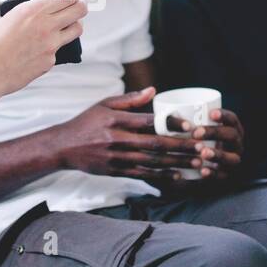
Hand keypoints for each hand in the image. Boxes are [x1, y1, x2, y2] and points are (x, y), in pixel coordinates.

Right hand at [0, 0, 87, 99]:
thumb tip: (0, 3)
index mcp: (33, 10)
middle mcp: (47, 25)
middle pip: (81, 9)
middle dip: (80, 3)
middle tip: (75, 3)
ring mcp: (51, 45)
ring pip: (77, 29)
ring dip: (74, 24)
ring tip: (65, 23)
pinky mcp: (49, 62)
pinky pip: (59, 49)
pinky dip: (54, 46)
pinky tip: (42, 46)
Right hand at [52, 87, 229, 182]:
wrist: (63, 147)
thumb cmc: (86, 122)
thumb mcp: (104, 104)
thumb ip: (130, 99)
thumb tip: (154, 90)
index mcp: (116, 120)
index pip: (148, 122)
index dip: (171, 124)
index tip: (190, 127)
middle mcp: (117, 140)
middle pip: (155, 144)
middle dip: (181, 147)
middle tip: (202, 147)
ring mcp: (117, 158)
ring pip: (152, 162)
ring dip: (177, 163)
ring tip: (197, 163)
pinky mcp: (116, 171)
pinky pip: (143, 174)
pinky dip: (161, 176)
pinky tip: (177, 176)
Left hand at [163, 107, 245, 181]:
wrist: (192, 167)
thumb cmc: (190, 140)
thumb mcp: (191, 129)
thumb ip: (184, 120)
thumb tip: (162, 105)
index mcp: (231, 129)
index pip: (232, 120)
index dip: (223, 116)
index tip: (210, 113)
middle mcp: (235, 144)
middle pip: (231, 136)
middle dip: (215, 133)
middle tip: (196, 133)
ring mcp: (232, 161)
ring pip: (231, 158)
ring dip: (217, 154)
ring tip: (203, 152)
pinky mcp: (225, 176)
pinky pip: (222, 175)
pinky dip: (213, 173)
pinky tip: (203, 171)